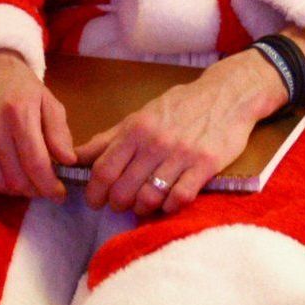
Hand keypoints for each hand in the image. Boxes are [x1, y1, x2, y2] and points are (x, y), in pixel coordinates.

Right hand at [0, 49, 74, 198]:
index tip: (59, 194)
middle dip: (34, 190)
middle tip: (42, 187)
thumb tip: (68, 161)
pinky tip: (2, 175)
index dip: (49, 186)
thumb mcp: (49, 102)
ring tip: (24, 181)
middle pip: (15, 178)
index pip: (35, 163)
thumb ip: (59, 132)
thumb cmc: (21, 87)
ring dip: (14, 189)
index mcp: (20, 113)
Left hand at [75, 50, 283, 214]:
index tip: (95, 201)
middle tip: (120, 205)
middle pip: (123, 189)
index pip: (103, 169)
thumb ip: (110, 138)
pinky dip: (169, 207)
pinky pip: (180, 198)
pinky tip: (168, 203)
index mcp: (135, 129)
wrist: (226, 95)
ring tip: (143, 206)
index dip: (94, 191)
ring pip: (149, 197)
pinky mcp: (205, 166)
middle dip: (116, 204)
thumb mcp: (140, 116)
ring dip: (142, 209)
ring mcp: (181, 155)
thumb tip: (77, 155)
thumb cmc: (180, 107)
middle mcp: (155, 142)